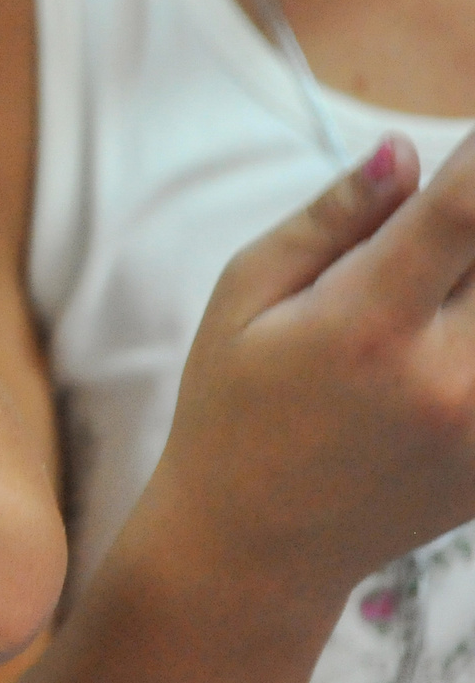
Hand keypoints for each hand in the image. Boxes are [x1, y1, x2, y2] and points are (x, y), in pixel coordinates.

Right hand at [139, 131, 474, 617]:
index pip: (465, 211)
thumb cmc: (232, 408)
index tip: (471, 135)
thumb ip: (329, 222)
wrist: (257, 547)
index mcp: (368, 326)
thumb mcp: (243, 300)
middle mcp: (450, 379)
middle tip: (453, 229)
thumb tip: (405, 152)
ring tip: (451, 284)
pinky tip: (449, 335)